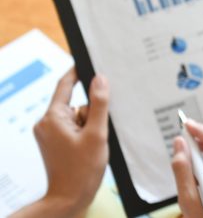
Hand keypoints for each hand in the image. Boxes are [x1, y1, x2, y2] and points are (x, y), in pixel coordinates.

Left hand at [11, 70, 109, 217]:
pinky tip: (88, 149)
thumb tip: (100, 79)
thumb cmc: (81, 170)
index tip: (87, 61)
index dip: (78, 72)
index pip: (65, 85)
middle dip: (90, 114)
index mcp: (52, 117)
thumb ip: (99, 104)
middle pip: (75, 104)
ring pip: (76, 117)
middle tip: (96, 133)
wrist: (69, 198)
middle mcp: (46, 123)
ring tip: (91, 146)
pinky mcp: (53, 142)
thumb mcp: (97, 134)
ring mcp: (48, 133)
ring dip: (89, 126)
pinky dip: (84, 134)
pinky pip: (73, 128)